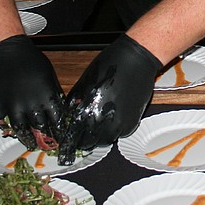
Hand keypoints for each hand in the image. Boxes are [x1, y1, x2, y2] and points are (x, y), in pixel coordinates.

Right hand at [0, 36, 63, 149]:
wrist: (6, 51)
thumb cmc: (30, 60)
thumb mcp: (49, 75)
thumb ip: (54, 93)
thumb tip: (62, 108)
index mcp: (46, 97)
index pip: (57, 121)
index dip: (59, 131)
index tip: (60, 137)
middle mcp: (30, 105)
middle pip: (40, 129)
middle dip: (45, 138)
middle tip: (46, 144)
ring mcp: (12, 107)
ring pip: (21, 131)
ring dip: (27, 139)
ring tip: (31, 143)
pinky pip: (2, 123)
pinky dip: (6, 128)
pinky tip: (10, 130)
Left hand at [57, 34, 161, 160]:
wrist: (135, 61)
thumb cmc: (110, 66)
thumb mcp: (84, 83)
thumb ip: (76, 102)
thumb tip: (69, 116)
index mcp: (86, 110)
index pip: (74, 136)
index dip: (70, 141)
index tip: (69, 143)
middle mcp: (101, 119)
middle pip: (89, 143)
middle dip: (85, 140)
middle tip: (85, 135)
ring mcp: (118, 123)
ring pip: (105, 141)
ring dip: (100, 137)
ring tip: (99, 127)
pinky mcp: (132, 122)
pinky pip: (121, 135)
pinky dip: (116, 131)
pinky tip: (114, 120)